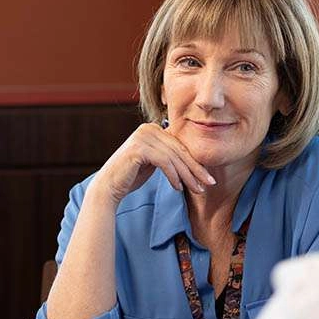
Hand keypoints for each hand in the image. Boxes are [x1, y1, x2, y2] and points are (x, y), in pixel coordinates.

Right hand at [90, 123, 215, 203]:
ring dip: (188, 176)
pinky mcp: (139, 148)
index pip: (180, 146)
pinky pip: (164, 162)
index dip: (195, 162)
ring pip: (174, 158)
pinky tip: (178, 188)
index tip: (207, 178)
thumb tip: (195, 161)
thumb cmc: (132, 176)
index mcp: (153, 128)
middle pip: (179, 150)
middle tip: (209, 184)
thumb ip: (169, 156)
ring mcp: (143, 136)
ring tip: (197, 190)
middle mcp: (148, 128)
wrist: (109, 186)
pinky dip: (174, 176)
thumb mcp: (155, 162)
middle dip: (196, 169)